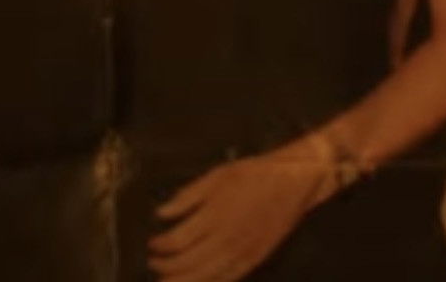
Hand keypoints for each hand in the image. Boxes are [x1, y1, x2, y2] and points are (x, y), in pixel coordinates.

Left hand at [149, 140, 336, 280]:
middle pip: (188, 264)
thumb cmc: (253, 174)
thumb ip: (187, 196)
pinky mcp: (255, 260)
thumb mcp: (216, 175)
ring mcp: (242, 252)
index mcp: (214, 215)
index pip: (177, 241)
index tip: (151, 245)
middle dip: (166, 268)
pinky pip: (229, 278)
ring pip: (207, 276)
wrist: (294, 182)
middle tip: (152, 265)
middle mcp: (226, 238)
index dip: (160, 246)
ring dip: (183, 281)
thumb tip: (161, 213)